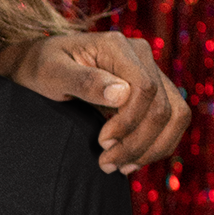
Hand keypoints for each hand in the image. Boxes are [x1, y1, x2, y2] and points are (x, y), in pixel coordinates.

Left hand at [6, 32, 189, 172]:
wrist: (38, 65)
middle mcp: (141, 56)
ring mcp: (150, 72)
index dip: (129, 122)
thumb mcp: (51, 73)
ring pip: (175, 116)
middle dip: (138, 142)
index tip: (101, 141)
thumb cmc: (39, 67)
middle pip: (164, 107)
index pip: (145, 89)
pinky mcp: (151, 92)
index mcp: (118, 47)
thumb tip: (121, 94)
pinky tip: (130, 160)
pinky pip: (170, 121)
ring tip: (120, 167)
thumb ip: (83, 81)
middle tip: (106, 163)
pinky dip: (155, 144)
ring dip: (152, 148)